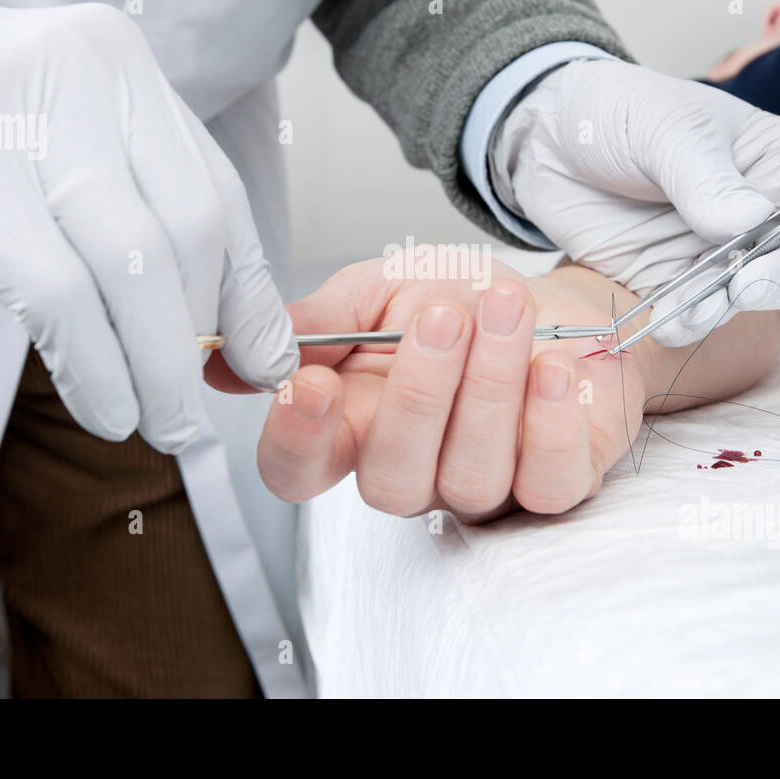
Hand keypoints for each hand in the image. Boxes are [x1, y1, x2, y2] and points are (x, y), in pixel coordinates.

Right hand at [0, 0, 296, 451]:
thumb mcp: (58, 141)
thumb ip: (139, 207)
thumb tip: (226, 325)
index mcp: (119, 62)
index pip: (217, 191)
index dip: (248, 291)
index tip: (265, 361)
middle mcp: (82, 75)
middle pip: (189, 231)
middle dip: (204, 337)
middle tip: (195, 404)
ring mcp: (16, 123)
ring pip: (134, 269)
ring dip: (159, 368)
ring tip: (161, 424)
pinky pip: (57, 296)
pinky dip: (95, 368)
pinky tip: (106, 408)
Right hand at [205, 257, 653, 520]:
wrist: (558, 304)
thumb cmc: (463, 303)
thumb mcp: (377, 293)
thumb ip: (313, 324)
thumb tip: (220, 356)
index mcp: (354, 429)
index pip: (298, 470)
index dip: (295, 440)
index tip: (310, 384)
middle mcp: (413, 470)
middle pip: (390, 479)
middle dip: (418, 395)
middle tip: (441, 318)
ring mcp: (484, 485)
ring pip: (471, 476)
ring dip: (490, 387)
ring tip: (506, 310)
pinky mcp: (555, 482)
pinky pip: (547, 483)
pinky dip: (550, 423)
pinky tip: (552, 369)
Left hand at [493, 60, 779, 344]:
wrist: (546, 140)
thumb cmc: (618, 113)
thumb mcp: (664, 130)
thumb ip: (707, 178)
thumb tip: (752, 224)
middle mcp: (763, 213)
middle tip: (750, 280)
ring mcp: (719, 254)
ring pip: (756, 296)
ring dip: (736, 308)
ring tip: (704, 305)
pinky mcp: (674, 284)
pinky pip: (697, 314)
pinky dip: (689, 323)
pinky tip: (669, 322)